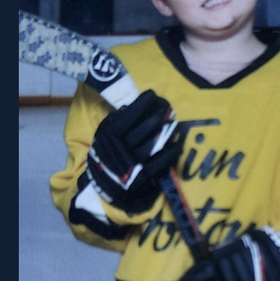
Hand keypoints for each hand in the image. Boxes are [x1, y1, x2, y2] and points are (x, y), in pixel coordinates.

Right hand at [86, 90, 181, 212]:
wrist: (100, 185)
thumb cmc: (106, 152)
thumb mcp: (105, 134)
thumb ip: (117, 120)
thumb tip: (136, 105)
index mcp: (111, 134)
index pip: (131, 114)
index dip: (144, 102)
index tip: (152, 95)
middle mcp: (122, 147)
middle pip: (147, 127)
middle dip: (160, 114)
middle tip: (167, 108)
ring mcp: (133, 162)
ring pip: (156, 143)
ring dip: (168, 132)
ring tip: (173, 124)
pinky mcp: (143, 177)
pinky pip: (161, 162)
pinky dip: (171, 153)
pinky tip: (177, 145)